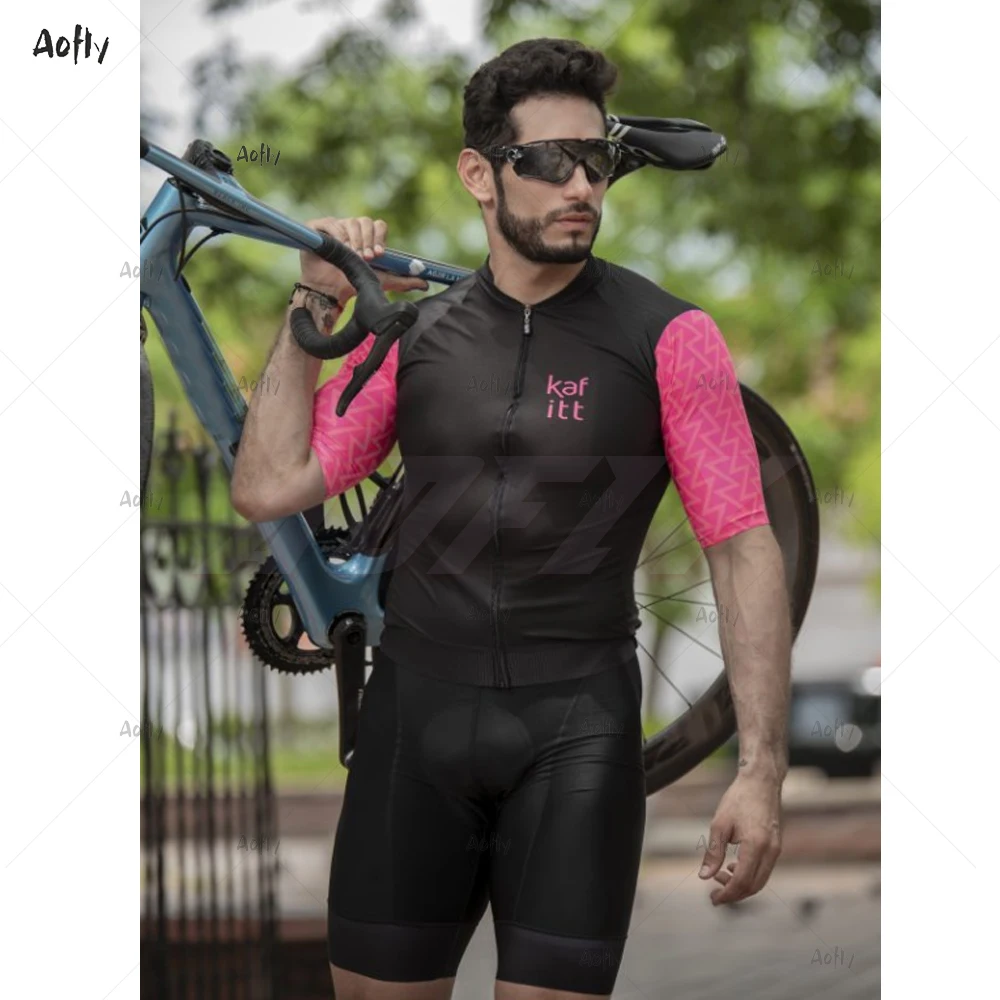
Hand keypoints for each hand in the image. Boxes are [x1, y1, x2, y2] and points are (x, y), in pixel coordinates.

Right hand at [299, 216, 429, 302]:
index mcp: (367, 237)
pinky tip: (339, 249)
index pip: (379, 226)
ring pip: (351, 222)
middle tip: (367, 258)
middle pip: (366, 221)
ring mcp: (336, 226)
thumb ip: (403, 281)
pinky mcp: (318, 227)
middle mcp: (352, 228)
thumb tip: (426, 283)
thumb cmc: (351, 283)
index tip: (380, 254)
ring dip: (355, 241)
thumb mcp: (381, 282)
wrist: (326, 291)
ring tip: (352, 257)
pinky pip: (331, 222)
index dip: (380, 237)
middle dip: (368, 240)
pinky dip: (338, 235)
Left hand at [698, 772, 782, 905]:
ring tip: (720, 875)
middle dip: (734, 893)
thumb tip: (704, 877)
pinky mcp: (777, 845)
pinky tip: (733, 866)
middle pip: (754, 886)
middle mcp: (771, 851)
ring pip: (761, 880)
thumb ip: (713, 852)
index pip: (742, 882)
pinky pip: (764, 869)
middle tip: (714, 893)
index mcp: (756, 846)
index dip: (727, 894)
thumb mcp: (719, 824)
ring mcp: (777, 849)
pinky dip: (750, 875)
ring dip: (741, 885)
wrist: (761, 781)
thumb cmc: (738, 799)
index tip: (713, 899)